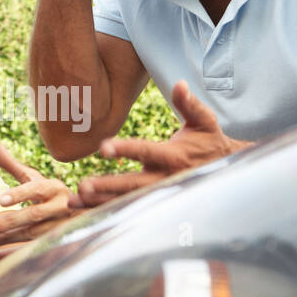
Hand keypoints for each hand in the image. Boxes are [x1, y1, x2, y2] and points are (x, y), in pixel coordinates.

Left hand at [0, 140, 77, 262]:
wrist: (77, 216)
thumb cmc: (47, 195)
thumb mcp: (33, 179)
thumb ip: (11, 164)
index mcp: (54, 188)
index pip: (36, 189)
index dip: (19, 194)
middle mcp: (62, 207)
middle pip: (35, 215)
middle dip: (11, 222)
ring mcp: (62, 228)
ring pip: (34, 235)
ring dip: (8, 240)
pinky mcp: (58, 244)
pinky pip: (34, 252)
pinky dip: (12, 256)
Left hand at [73, 81, 251, 207]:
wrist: (223, 172)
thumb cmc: (210, 142)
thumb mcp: (205, 121)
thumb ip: (190, 104)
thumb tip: (180, 84)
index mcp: (174, 157)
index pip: (146, 152)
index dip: (125, 149)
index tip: (103, 147)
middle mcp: (164, 179)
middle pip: (132, 184)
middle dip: (107, 186)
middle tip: (83, 185)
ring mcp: (157, 195)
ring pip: (125, 201)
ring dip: (99, 202)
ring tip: (73, 201)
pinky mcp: (152, 203)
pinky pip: (125, 210)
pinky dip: (103, 212)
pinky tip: (80, 211)